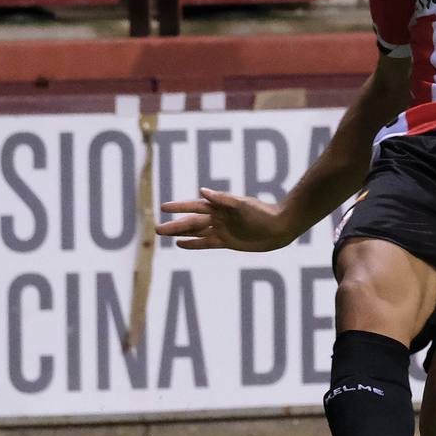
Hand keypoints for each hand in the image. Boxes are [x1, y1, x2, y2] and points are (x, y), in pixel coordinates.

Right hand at [156, 188, 293, 251]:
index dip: (179, 207)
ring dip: (179, 233)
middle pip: (191, 221)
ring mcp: (221, 229)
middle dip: (174, 225)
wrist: (279, 227)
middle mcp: (218, 217)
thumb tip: (202, 191)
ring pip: (195, 232)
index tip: (164, 207)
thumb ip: (223, 199)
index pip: (195, 206)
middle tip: (156, 229)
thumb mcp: (242, 206)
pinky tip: (180, 244)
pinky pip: (205, 243)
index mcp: (220, 206)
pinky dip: (193, 243)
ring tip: (163, 234)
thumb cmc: (263, 214)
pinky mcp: (227, 241)